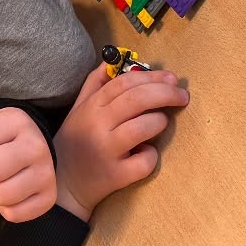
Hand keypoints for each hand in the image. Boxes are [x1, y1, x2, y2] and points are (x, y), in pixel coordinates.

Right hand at [52, 67, 188, 220]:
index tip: (171, 79)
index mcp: (91, 107)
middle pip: (137, 100)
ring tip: (161, 122)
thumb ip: (95, 83)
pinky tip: (145, 154)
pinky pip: (144, 162)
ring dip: (159, 121)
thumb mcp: (79, 109)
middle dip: (166, 94)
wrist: (63, 185)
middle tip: (182, 96)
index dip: (152, 77)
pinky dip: (151, 156)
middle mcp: (97, 126)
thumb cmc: (76, 142)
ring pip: (143, 128)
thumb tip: (113, 59)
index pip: (125, 83)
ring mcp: (106, 151)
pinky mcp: (115, 176)